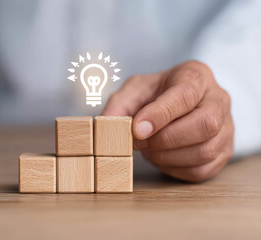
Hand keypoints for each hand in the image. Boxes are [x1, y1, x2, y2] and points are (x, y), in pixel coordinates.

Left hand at [102, 60, 233, 181]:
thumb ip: (120, 103)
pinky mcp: (224, 152)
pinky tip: (162, 157)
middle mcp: (218, 100)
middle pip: (205, 124)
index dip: (160, 114)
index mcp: (196, 76)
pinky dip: (175, 168)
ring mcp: (226, 128)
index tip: (137, 129)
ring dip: (168, 156)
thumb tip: (107, 124)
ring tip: (149, 149)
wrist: (180, 103)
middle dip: (165, 139)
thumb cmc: (157, 94)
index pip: (185, 95)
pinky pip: (203, 169)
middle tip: (140, 142)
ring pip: (205, 150)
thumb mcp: (135, 89)